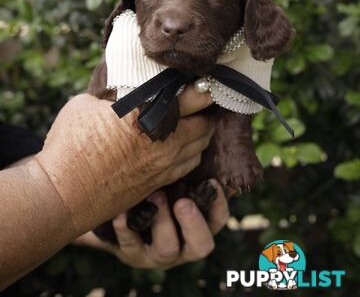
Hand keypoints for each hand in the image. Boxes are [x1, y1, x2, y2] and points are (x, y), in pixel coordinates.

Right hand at [35, 87, 213, 235]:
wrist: (62, 195)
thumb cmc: (70, 145)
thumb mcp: (87, 105)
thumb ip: (112, 96)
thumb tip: (120, 90)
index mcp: (150, 116)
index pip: (194, 98)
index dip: (204, 88)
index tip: (205, 81)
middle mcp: (165, 142)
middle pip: (206, 125)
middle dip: (206, 112)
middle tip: (200, 101)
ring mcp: (163, 166)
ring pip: (200, 148)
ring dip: (201, 134)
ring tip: (194, 122)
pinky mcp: (156, 184)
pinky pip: (187, 167)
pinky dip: (191, 154)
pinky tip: (181, 147)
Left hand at [75, 180, 228, 268]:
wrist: (120, 217)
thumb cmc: (154, 193)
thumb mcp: (173, 184)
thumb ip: (188, 170)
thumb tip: (202, 134)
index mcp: (198, 226)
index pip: (217, 220)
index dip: (219, 204)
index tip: (211, 182)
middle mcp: (183, 245)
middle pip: (201, 245)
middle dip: (192, 223)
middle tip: (182, 202)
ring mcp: (158, 254)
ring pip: (168, 248)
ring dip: (162, 221)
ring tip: (154, 195)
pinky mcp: (132, 255)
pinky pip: (130, 246)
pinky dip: (125, 229)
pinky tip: (120, 213)